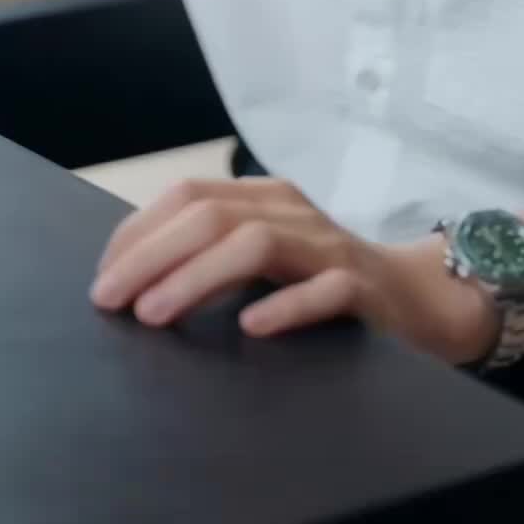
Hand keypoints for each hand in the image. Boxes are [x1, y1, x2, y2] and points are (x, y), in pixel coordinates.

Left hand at [90, 176, 498, 364]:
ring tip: (155, 314)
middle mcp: (294, 211)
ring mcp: (330, 247)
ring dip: (197, 278)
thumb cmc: (325, 280)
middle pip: (212, 215)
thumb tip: (131, 279)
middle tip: (111, 301)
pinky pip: (324, 291)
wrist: (421, 299)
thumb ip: (214, 254)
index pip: (189, 196)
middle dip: (151, 256)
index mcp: (265, 197)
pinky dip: (284, 306)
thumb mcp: (266, 255)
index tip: (103, 277)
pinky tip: (251, 327)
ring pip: (256, 244)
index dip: (138, 233)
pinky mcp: (363, 288)